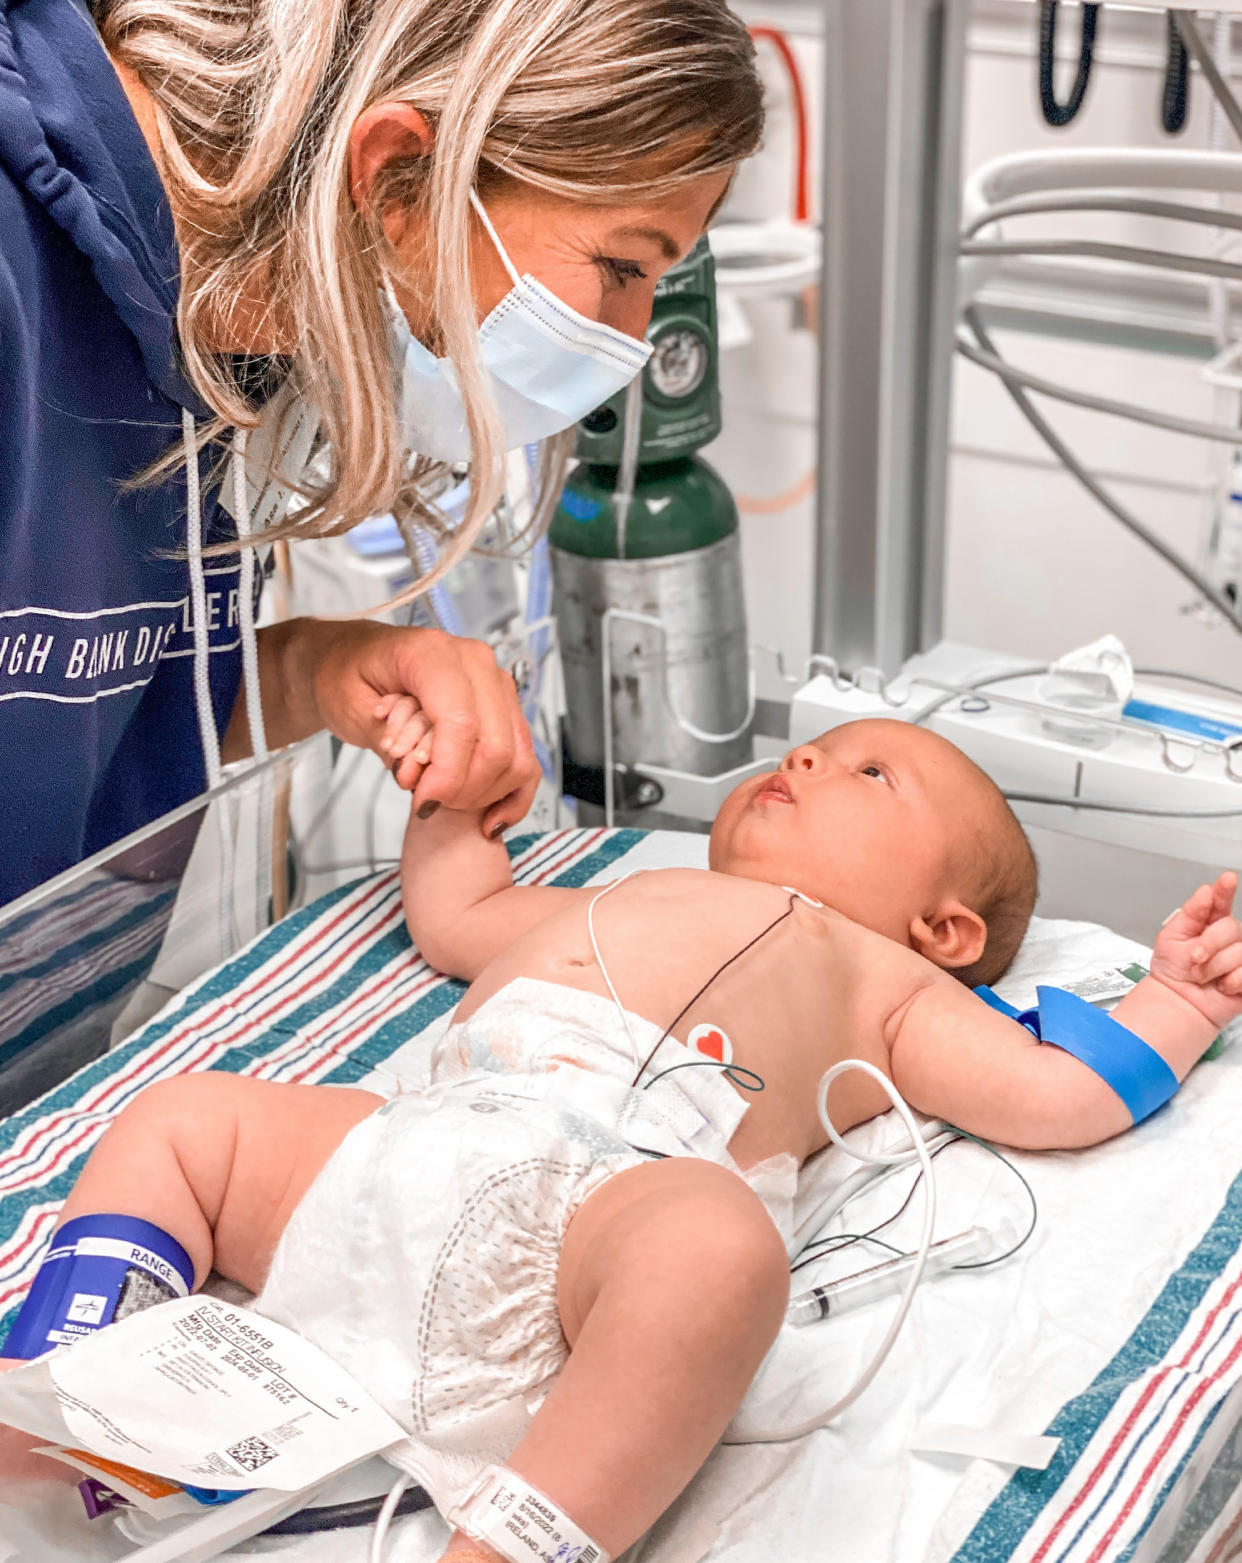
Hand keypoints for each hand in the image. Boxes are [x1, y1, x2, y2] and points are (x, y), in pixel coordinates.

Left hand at [309, 621, 538, 836]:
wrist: (357, 658)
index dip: (447, 775)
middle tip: (426, 800)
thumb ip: (388, 740)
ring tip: (441, 795)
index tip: (423, 802)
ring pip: (516, 758)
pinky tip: (490, 819)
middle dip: (462, 790)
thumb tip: (419, 775)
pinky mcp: (505, 709)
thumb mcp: (349, 703)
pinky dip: (511, 796)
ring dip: (481, 794)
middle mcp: (476, 664)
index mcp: (434, 653)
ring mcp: (496, 686)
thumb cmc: (349, 672)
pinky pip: (526, 760)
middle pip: (496, 746)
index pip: (462, 724)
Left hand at [1150, 871, 1241, 1031]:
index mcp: (1208, 922)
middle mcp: (1228, 936)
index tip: (1227, 879)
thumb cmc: (1173, 970)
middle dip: (1208, 946)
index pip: (1221, 901)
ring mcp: (1241, 954)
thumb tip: (1206, 892)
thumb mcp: (1171, 937)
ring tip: (1204, 975)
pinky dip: (1229, 982)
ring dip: (1214, 968)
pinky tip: (1221, 986)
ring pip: (1238, 951)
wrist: (1178, 1001)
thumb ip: (1190, 914)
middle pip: (1230, 927)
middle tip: (1193, 959)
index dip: (1225, 890)